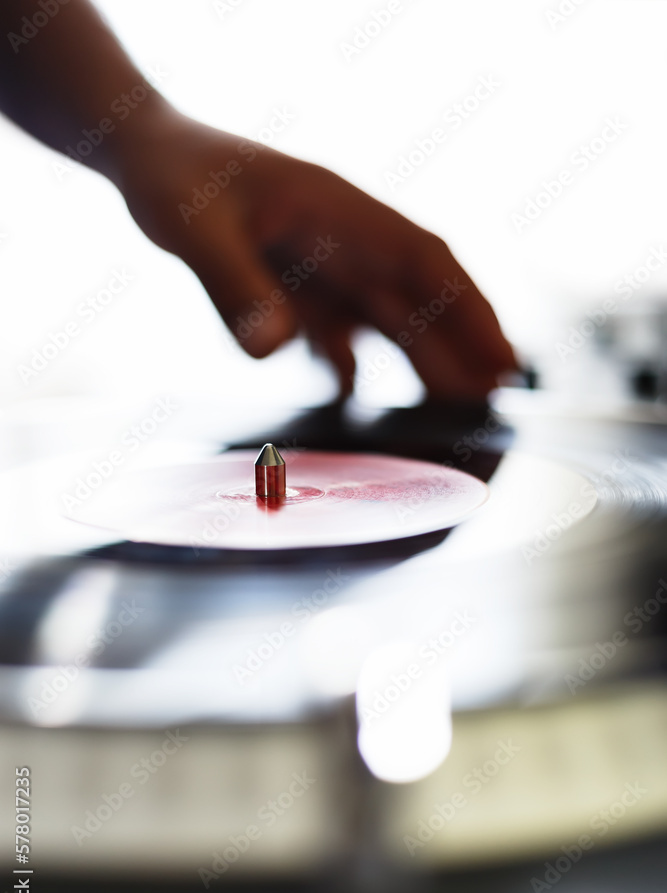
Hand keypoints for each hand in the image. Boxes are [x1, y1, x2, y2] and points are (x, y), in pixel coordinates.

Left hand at [113, 108, 515, 398]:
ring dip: (418, 360)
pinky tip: (353, 398)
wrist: (151, 159)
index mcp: (340, 214)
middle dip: (459, 347)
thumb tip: (274, 349)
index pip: (424, 262)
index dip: (468, 311)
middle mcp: (343, 242)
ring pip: (386, 319)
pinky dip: (349, 365)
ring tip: (450, 410)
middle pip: (416, 299)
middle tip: (493, 402)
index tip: (501, 357)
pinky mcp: (297, 289)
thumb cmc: (177, 178)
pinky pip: (337, 333)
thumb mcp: (196, 227)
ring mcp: (323, 267)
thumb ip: (234, 285)